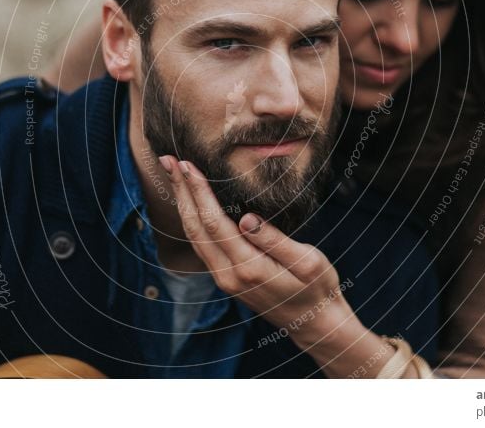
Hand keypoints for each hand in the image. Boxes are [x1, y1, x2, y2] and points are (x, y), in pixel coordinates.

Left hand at [160, 155, 351, 342]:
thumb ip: (276, 241)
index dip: (199, 192)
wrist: (314, 324)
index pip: (215, 223)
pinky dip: (191, 218)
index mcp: (249, 268)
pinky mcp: (226, 278)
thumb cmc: (316, 288)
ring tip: (173, 174)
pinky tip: (190, 202)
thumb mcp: (308, 262)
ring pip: (194, 236)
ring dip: (182, 203)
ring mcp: (224, 278)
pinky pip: (201, 244)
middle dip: (181, 191)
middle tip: (168, 160)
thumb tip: (247, 219)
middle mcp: (229, 275)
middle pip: (196, 227)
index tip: (188, 165)